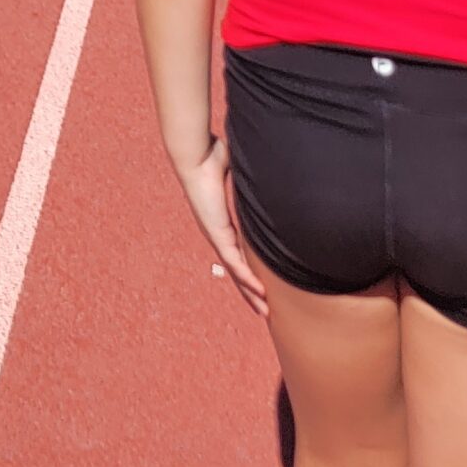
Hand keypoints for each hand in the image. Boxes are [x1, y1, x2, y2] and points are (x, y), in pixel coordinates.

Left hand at [173, 139, 268, 316]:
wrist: (195, 155)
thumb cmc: (213, 158)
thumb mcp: (240, 172)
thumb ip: (252, 176)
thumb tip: (270, 165)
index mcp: (223, 222)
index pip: (239, 252)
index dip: (250, 270)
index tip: (262, 285)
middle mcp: (218, 232)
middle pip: (236, 270)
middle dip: (250, 292)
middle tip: (264, 311)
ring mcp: (216, 235)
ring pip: (235, 272)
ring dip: (250, 293)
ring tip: (264, 311)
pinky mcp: (215, 233)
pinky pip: (233, 261)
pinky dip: (246, 277)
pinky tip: (258, 292)